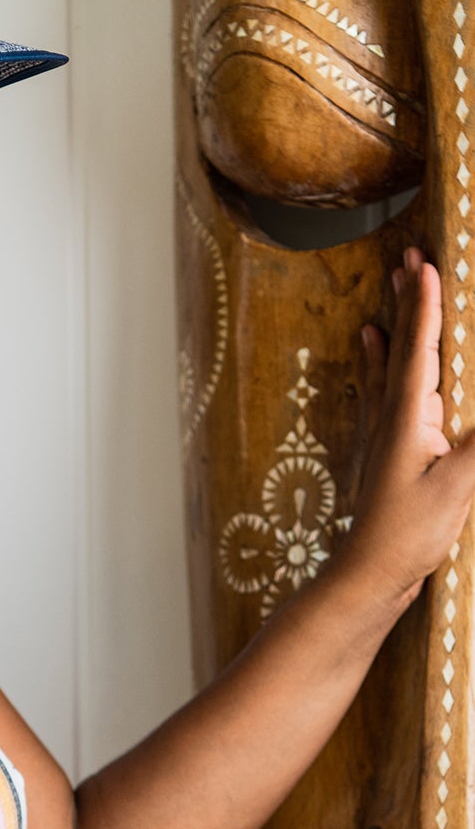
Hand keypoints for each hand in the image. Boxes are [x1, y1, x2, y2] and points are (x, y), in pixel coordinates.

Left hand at [344, 247, 474, 612]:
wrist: (370, 573)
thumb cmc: (410, 533)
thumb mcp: (460, 485)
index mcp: (409, 417)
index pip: (420, 349)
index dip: (425, 305)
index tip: (424, 264)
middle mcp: (393, 415)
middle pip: (403, 346)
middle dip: (409, 300)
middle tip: (406, 255)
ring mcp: (388, 430)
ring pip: (394, 362)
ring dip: (398, 321)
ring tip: (392, 283)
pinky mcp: (389, 447)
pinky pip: (387, 387)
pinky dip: (384, 358)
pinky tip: (373, 343)